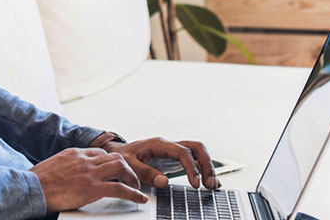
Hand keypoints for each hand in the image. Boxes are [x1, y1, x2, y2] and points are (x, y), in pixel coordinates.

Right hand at [31, 147, 148, 211]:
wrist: (31, 188)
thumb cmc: (36, 181)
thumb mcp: (52, 167)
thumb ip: (64, 168)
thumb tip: (66, 175)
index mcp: (74, 153)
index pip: (100, 153)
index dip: (110, 162)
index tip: (115, 170)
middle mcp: (85, 160)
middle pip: (115, 157)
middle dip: (126, 168)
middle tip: (130, 178)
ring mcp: (90, 173)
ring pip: (121, 168)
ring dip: (132, 178)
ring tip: (136, 187)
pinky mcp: (92, 188)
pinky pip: (120, 189)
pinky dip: (133, 194)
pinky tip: (139, 199)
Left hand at [101, 137, 220, 189]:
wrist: (117, 153)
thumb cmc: (122, 157)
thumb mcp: (128, 165)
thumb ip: (145, 173)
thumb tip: (164, 182)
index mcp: (159, 144)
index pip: (183, 152)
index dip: (191, 167)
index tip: (195, 183)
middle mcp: (169, 145)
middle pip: (196, 148)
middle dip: (206, 165)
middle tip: (209, 184)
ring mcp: (174, 151)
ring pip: (198, 153)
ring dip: (207, 167)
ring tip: (212, 185)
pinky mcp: (175, 159)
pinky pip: (194, 160)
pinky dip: (204, 170)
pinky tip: (211, 182)